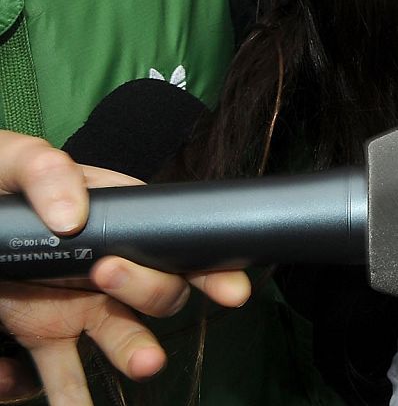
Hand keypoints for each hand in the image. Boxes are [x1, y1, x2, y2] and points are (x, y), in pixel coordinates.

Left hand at [0, 133, 250, 405]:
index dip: (212, 267)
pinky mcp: (45, 334)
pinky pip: (64, 373)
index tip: (230, 288)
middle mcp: (113, 264)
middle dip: (149, 289)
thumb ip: (43, 169)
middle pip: (158, 290)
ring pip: (125, 335)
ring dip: (138, 352)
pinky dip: (74, 398)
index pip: (178, 240)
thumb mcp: (13, 161)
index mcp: (119, 217)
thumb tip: (73, 215)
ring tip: (145, 363)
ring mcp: (83, 305)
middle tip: (107, 275)